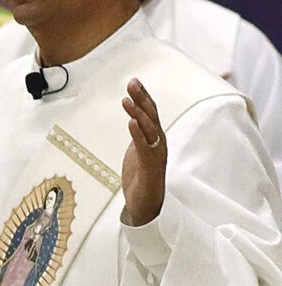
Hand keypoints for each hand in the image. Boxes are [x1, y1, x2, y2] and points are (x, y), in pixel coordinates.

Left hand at [120, 78, 166, 225]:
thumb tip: (134, 120)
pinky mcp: (150, 167)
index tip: (134, 82)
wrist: (145, 204)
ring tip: (127, 100)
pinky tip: (131, 123)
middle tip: (132, 83)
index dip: (143, 97)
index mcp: (155, 138)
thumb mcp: (137, 150)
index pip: (151, 113)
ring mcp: (156, 155)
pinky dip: (138, 134)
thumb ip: (138, 136)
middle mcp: (159, 143)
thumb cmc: (141, 177)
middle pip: (152, 116)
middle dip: (142, 98)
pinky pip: (144, 147)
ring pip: (149, 129)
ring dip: (138, 113)